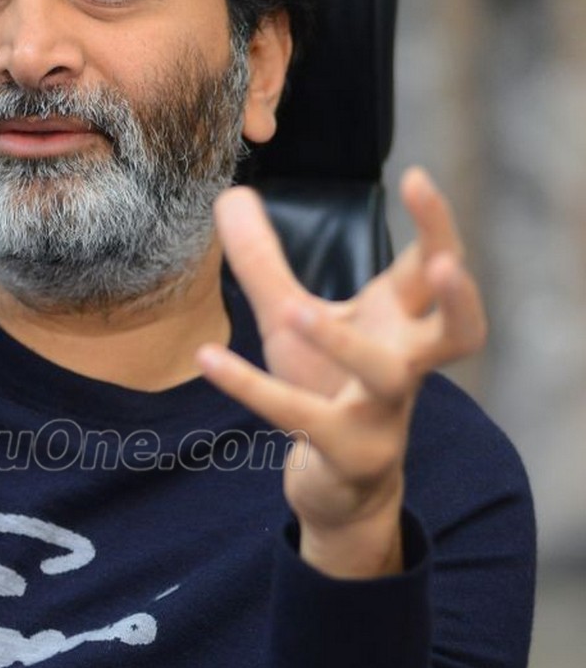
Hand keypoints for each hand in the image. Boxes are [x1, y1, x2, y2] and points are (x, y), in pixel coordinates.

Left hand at [196, 167, 486, 577]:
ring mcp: (382, 414)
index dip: (434, 224)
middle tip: (444, 262)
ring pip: (386, 377)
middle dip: (458, 296)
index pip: (436, 267)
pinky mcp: (344, 451)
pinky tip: (208, 357)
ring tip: (295, 314)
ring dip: (345, 343)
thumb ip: (264, 260)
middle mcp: (407, 367)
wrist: (342, 489)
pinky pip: (300, 416)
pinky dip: (251, 388)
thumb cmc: (328, 390)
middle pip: (459, 331)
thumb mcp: (291, 319)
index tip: (414, 178)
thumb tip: (231, 194)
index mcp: (404, 327)